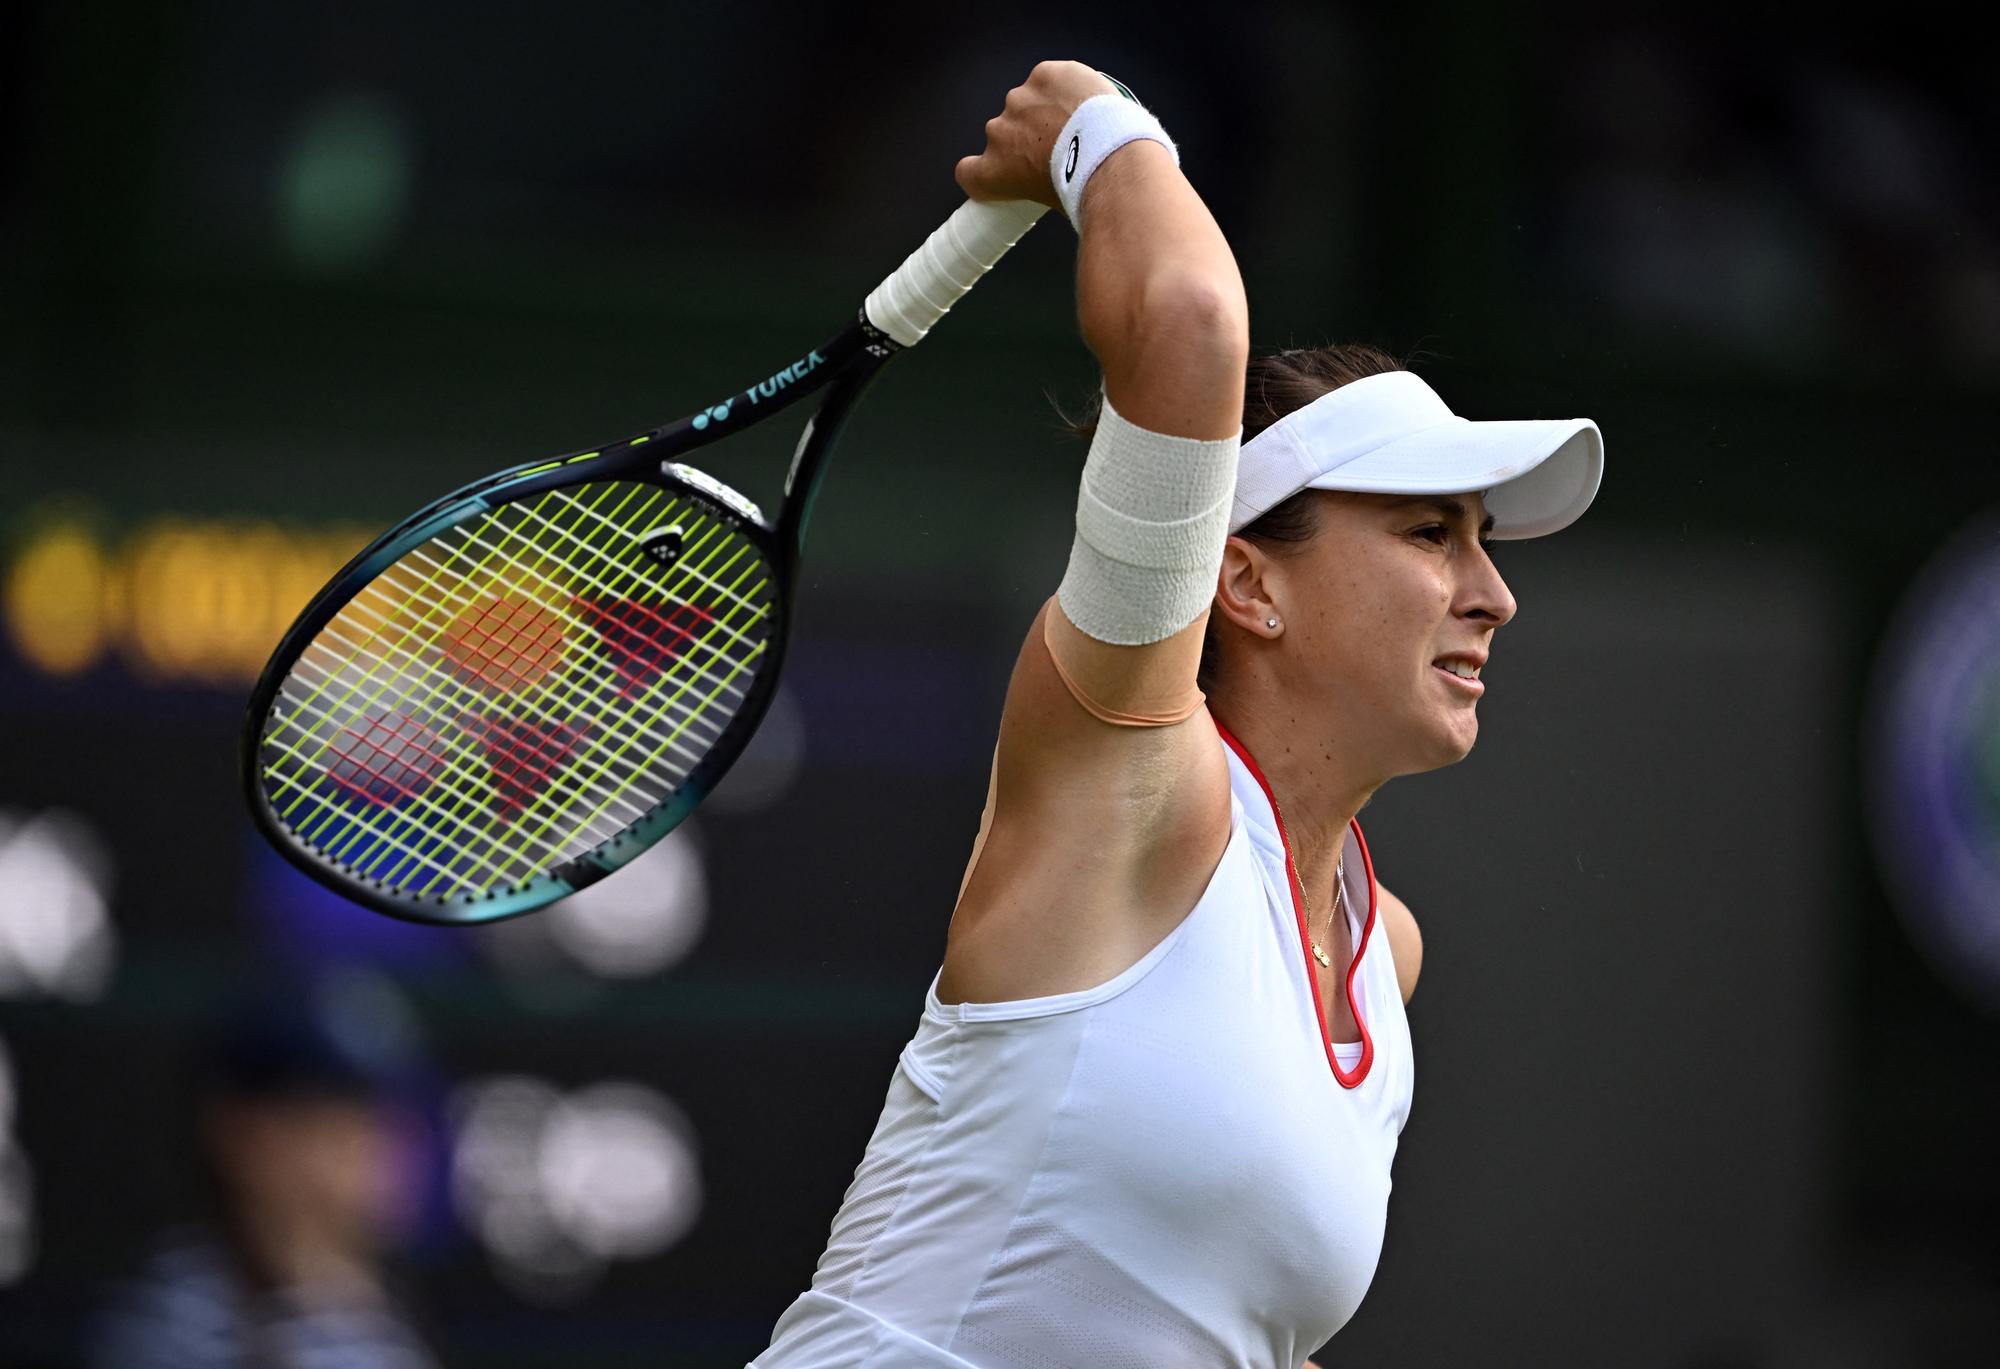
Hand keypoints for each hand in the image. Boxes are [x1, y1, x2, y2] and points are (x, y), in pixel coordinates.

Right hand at [955, 60, 1118, 206]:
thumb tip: (1056, 181)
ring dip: (1045, 109)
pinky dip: (1063, 86)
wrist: (1109, 156)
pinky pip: (1049, 79)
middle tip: (1062, 146)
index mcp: (995, 171)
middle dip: (1028, 136)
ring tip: (1079, 122)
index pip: (968, 171)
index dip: (984, 170)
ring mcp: (1018, 100)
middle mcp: (998, 133)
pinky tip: (1082, 99)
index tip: (1004, 171)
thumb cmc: (1083, 186)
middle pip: (1007, 133)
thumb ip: (1039, 185)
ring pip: (1028, 102)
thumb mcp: (1052, 201)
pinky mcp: (1042, 75)